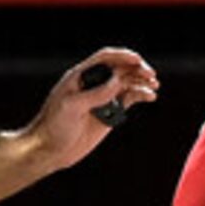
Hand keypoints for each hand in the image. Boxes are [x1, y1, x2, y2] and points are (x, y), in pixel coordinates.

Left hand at [25, 49, 158, 171]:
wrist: (50, 149)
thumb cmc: (53, 126)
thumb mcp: (71, 107)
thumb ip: (95, 93)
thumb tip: (118, 81)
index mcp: (80, 77)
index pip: (104, 58)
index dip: (122, 56)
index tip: (137, 60)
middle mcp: (93, 84)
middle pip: (120, 68)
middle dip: (137, 69)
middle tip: (150, 75)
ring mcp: (103, 98)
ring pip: (128, 82)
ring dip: (142, 81)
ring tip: (154, 85)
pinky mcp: (110, 112)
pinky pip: (130, 98)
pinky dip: (142, 95)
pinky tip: (150, 97)